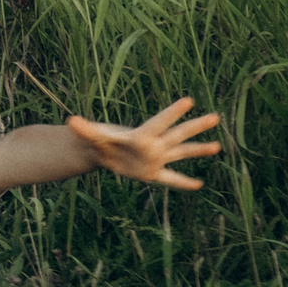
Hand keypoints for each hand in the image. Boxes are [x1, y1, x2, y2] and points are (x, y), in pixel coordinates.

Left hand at [66, 98, 221, 189]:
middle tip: (214, 117)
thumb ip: (84, 129)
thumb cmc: (99, 140)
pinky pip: (170, 179)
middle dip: (194, 126)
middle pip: (177, 134)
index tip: (189, 100)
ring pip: (180, 153)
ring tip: (217, 146)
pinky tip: (198, 185)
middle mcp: (154, 144)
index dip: (173, 112)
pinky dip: (182, 183)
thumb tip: (71, 121)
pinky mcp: (153, 173)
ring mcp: (156, 158)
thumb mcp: (92, 136)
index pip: (160, 122)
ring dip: (198, 151)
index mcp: (141, 134)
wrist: (101, 153)